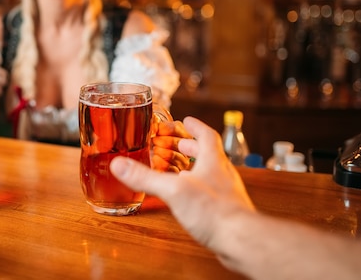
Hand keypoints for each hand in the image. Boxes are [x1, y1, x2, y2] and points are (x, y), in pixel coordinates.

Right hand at [111, 116, 255, 248]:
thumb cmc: (215, 212)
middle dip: (191, 148)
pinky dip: (197, 190)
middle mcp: (222, 175)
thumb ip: (145, 177)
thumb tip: (120, 164)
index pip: (206, 136)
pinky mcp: (225, 211)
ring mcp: (225, 193)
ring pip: (210, 174)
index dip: (195, 126)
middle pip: (208, 154)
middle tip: (178, 145)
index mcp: (213, 162)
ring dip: (194, 169)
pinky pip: (210, 193)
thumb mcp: (173, 190)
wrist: (240, 240)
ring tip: (179, 171)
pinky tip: (187, 199)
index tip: (187, 120)